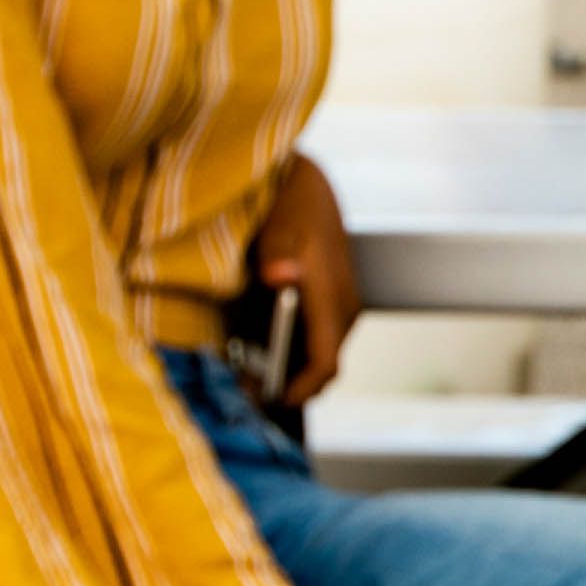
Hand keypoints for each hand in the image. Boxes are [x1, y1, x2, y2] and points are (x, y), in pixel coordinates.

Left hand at [247, 153, 361, 407]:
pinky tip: (255, 350)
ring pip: (317, 356)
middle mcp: (342, 309)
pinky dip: (286, 353)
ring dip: (284, 370)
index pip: (325, 361)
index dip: (299, 389)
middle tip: (243, 393)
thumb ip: (278, 252)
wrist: (306, 184)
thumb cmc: (290, 201)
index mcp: (332, 296)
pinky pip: (314, 341)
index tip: (269, 401)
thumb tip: (281, 277)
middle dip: (285, 385)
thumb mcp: (279, 223)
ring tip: (244, 375)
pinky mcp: (329, 305)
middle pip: (321, 366)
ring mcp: (338, 308)